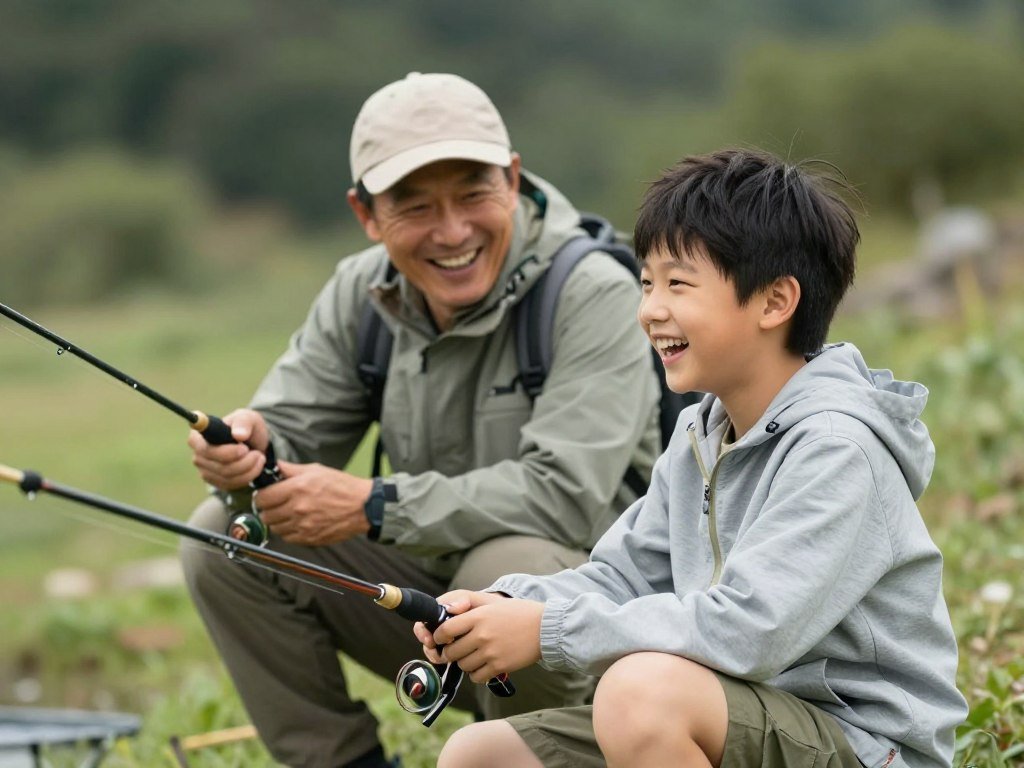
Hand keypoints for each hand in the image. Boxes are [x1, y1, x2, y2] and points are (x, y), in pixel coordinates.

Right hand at [188, 408, 269, 490]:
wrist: (252, 443)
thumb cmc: (245, 426)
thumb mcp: (248, 418)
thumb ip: (243, 422)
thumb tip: (238, 434)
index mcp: (198, 436)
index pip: (205, 449)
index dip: (226, 452)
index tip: (244, 448)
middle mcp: (198, 455)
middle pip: (218, 466)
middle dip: (243, 461)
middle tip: (257, 453)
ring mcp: (205, 470)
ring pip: (227, 477)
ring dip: (249, 469)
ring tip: (259, 457)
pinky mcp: (215, 481)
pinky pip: (231, 484)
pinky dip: (248, 476)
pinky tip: (256, 466)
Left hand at [252, 461, 373, 545]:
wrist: (363, 506)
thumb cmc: (342, 486)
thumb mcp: (316, 470)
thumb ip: (290, 469)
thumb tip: (272, 466)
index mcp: (296, 489)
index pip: (262, 498)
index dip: (261, 496)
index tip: (266, 495)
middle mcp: (297, 509)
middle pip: (265, 515)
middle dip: (268, 509)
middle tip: (276, 504)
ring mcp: (303, 526)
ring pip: (275, 528)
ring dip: (278, 521)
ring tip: (288, 514)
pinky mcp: (309, 538)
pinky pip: (287, 538)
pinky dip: (289, 531)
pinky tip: (297, 523)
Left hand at [415, 591, 543, 683]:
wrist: (546, 628)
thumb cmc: (518, 613)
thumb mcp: (492, 602)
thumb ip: (468, 604)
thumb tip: (446, 611)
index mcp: (478, 616)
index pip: (444, 631)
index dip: (438, 637)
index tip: (442, 639)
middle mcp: (482, 634)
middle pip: (451, 652)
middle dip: (450, 652)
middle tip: (456, 650)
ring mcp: (491, 652)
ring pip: (463, 666)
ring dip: (464, 663)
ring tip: (474, 656)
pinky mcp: (500, 666)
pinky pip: (476, 677)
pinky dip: (476, 674)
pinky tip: (484, 665)